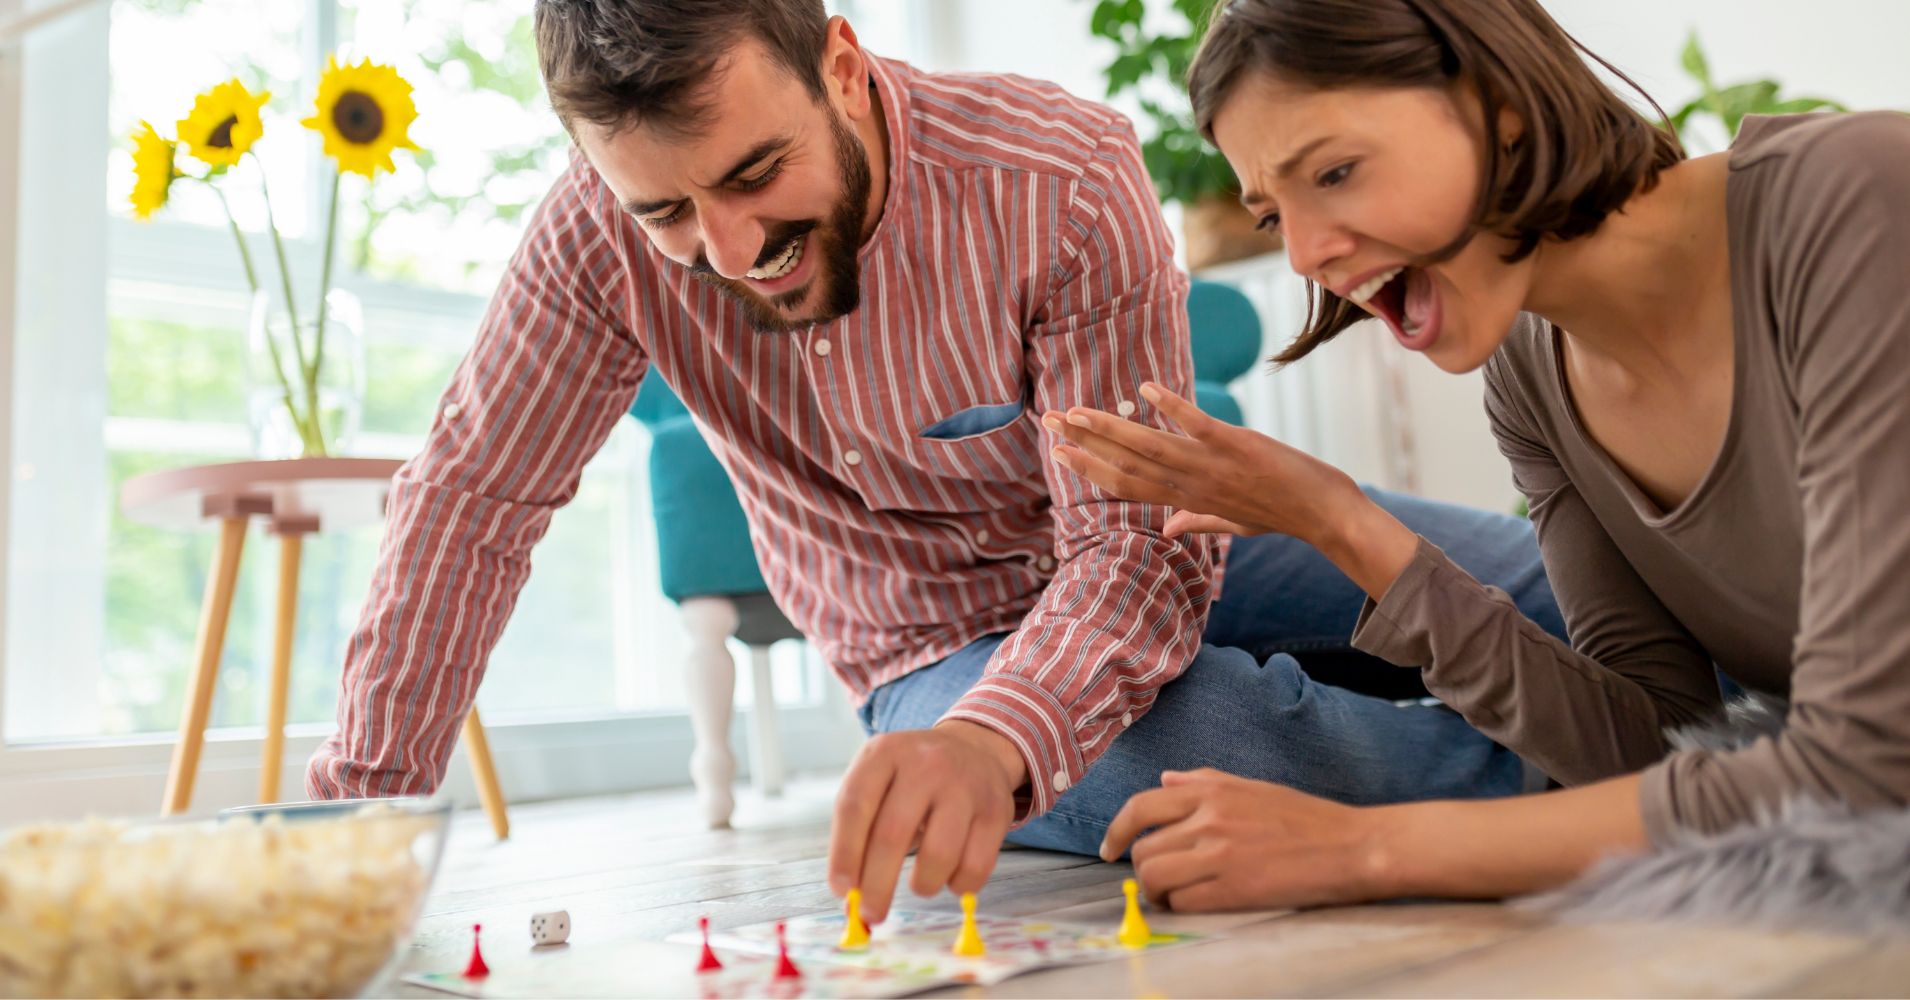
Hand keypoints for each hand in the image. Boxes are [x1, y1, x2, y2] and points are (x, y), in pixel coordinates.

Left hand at [828, 720, 1025, 922]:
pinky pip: (976, 866)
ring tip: (919, 885)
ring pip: (939, 855)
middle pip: (892, 835)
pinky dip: (958, 885)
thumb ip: (858, 831)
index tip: (842, 890)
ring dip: (922, 886)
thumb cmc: (911, 778)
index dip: (844, 853)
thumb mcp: (878, 780)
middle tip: (871, 915)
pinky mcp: (997, 810)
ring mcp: (964, 785)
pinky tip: (949, 878)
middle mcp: (925, 763)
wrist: (972, 749)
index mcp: (884, 753)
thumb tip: (849, 896)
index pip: (854, 806)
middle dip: (877, 885)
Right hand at [1042, 382, 1362, 545]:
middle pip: (1125, 465)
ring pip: (1149, 446)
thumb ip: (1196, 523)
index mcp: (1187, 501)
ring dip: (1111, 428)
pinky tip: (1144, 390)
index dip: (1089, 469)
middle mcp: (1191, 486)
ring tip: (1077, 410)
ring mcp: (1211, 466)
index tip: (1059, 451)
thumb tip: (1168, 529)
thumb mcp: (1233, 525)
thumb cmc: (1279, 515)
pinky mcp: (1235, 445)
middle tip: (1049, 421)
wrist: (1324, 514)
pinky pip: (1195, 424)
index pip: (1126, 486)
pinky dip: (1170, 407)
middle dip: (1084, 443)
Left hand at [1098, 768, 1386, 911]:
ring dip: (1158, 891)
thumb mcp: (1253, 787)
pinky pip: (1182, 902)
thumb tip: (1165, 779)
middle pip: (1143, 849)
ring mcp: (1219, 854)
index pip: (1141, 806)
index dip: (1116, 830)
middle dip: (1143, 867)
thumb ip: (1204, 781)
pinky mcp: (1233, 889)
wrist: (1352, 847)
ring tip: (1177, 893)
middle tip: (1161, 878)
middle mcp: (1208, 818)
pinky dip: (1180, 907)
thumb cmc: (1306, 818)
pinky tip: (1197, 903)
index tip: (1109, 848)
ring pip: (1154, 877)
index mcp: (1211, 790)